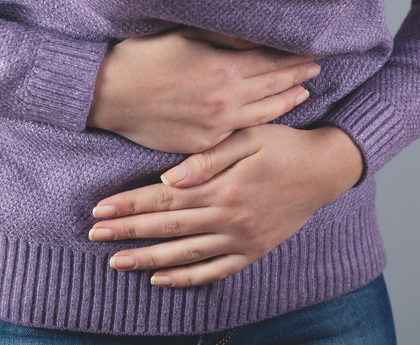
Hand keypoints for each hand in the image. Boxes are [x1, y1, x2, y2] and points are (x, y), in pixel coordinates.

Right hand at [87, 26, 322, 152]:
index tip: (312, 51)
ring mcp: (215, 127)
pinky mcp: (202, 145)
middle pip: (273, 87)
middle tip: (316, 69)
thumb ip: (225, 38)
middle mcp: (225, 101)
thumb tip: (257, 37)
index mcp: (223, 70)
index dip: (294, 56)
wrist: (107, 95)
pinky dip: (260, 124)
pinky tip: (268, 118)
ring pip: (263, 115)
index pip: (271, 62)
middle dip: (297, 76)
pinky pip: (239, 135)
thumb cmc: (141, 58)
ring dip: (287, 102)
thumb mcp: (184, 36)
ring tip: (303, 93)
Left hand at [88, 124, 362, 287]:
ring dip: (147, 259)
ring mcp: (241, 240)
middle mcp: (228, 219)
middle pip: (167, 227)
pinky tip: (160, 281)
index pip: (164, 199)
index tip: (99, 210)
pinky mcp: (252, 251)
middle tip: (94, 236)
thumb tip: (168, 179)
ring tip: (116, 262)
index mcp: (223, 188)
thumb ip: (208, 158)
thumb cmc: (283, 145)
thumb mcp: (249, 137)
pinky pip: (214, 272)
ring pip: (184, 254)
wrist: (325, 170)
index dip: (129, 204)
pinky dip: (186, 279)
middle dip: (127, 232)